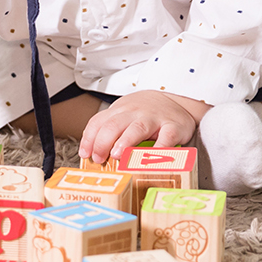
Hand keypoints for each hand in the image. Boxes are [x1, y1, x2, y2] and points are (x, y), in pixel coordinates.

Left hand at [79, 90, 207, 167]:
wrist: (176, 101)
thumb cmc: (145, 114)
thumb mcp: (124, 116)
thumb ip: (109, 131)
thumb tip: (91, 155)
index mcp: (119, 111)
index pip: (98, 122)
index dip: (89, 139)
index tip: (85, 154)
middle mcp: (134, 113)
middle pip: (114, 124)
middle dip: (102, 142)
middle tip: (99, 159)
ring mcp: (154, 119)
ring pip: (137, 128)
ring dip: (125, 142)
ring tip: (117, 155)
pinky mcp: (173, 127)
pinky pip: (166, 138)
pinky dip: (160, 149)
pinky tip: (152, 160)